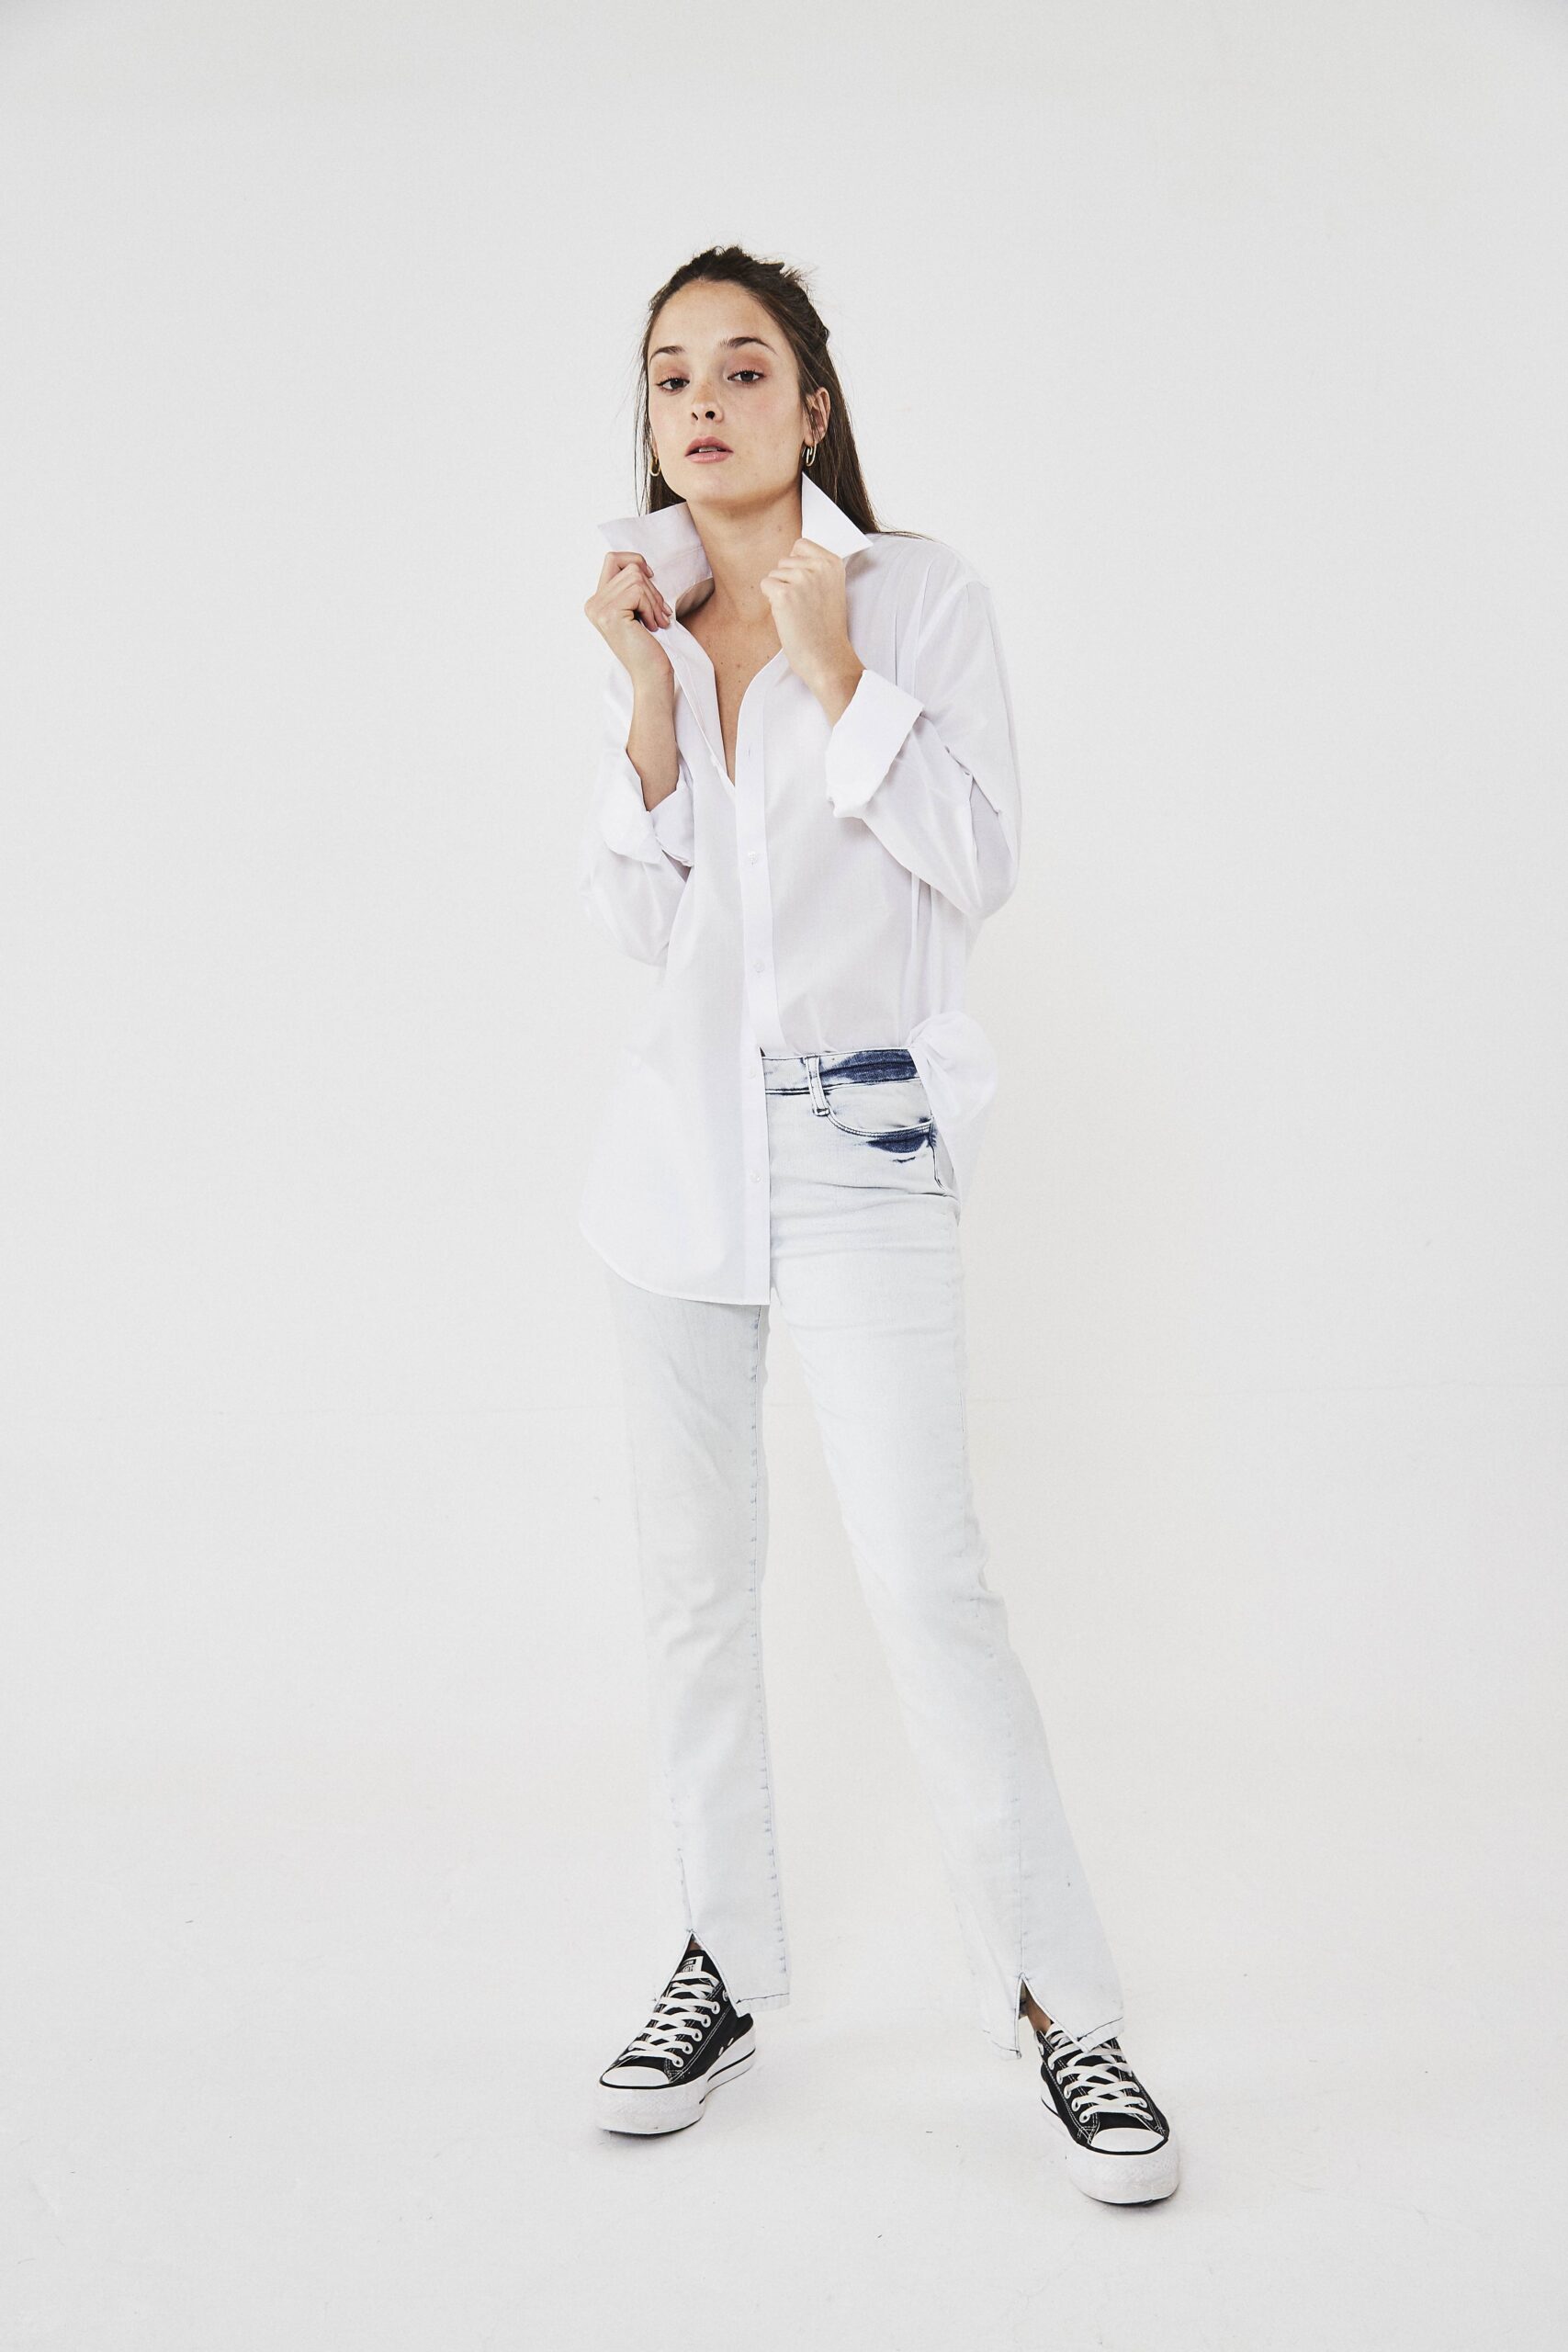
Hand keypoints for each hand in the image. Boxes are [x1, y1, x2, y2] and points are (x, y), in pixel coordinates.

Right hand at [585, 551, 674, 693]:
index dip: (634, 560)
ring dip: (654, 600)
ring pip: (636, 578)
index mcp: (597, 602)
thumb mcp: (638, 610)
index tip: (651, 576)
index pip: (612, 559)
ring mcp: (598, 608)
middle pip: (629, 569)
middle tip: (661, 614)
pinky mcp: (610, 614)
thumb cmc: (649, 645)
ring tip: (658, 621)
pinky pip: (638, 591)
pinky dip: (651, 607)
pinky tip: (652, 627)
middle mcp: (593, 604)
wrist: (651, 675)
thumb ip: (632, 588)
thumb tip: (640, 565)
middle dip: (653, 589)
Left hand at [759, 537, 863, 713]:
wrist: (827, 658)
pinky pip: (765, 585)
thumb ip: (816, 569)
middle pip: (784, 560)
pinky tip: (787, 615)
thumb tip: (791, 556)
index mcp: (833, 563)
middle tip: (803, 605)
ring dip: (779, 592)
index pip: (800, 545)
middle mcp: (819, 567)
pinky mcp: (785, 594)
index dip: (796, 565)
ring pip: (774, 573)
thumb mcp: (831, 589)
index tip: (806, 587)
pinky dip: (771, 601)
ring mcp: (802, 579)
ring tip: (797, 612)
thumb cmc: (826, 629)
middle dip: (787, 581)